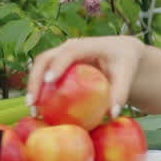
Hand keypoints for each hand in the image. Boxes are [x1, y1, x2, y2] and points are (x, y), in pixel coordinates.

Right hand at [26, 35, 143, 117]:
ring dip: (33, 85)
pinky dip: (38, 87)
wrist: (121, 51)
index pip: (70, 51)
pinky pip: (43, 72)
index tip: (50, 80)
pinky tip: (39, 107)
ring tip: (33, 108)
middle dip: (36, 78)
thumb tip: (113, 115)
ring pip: (40, 65)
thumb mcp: (127, 74)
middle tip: (33, 101)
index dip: (59, 64)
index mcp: (90, 44)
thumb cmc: (124, 62)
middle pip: (46, 57)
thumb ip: (121, 93)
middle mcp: (72, 45)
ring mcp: (62, 52)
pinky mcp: (59, 61)